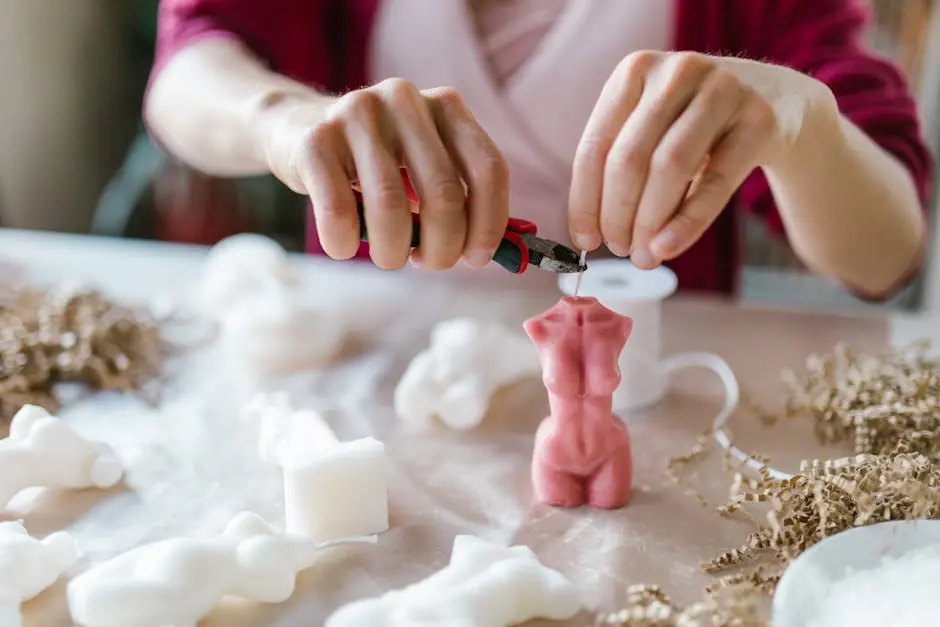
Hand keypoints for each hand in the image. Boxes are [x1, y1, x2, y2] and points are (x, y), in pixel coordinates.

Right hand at [260, 79, 509, 269]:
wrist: (294, 129)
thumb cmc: (373, 163)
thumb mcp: (421, 166)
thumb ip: (458, 197)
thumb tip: (490, 253)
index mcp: (446, 106)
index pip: (488, 170)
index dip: (489, 224)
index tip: (475, 258)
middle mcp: (406, 100)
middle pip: (445, 195)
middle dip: (442, 248)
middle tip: (428, 263)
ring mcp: (357, 114)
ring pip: (392, 207)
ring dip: (393, 252)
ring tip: (389, 257)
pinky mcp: (315, 140)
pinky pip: (339, 211)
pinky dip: (345, 244)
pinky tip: (344, 246)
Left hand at [569, 51, 823, 267]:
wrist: (775, 100)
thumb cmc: (695, 124)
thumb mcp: (653, 129)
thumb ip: (620, 169)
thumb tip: (590, 234)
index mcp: (635, 70)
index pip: (596, 146)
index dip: (585, 200)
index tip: (584, 240)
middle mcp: (676, 72)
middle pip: (629, 159)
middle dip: (617, 215)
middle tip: (619, 250)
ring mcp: (722, 89)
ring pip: (669, 167)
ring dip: (648, 222)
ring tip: (643, 255)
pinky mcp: (758, 118)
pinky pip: (715, 180)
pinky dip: (686, 221)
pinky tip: (667, 247)